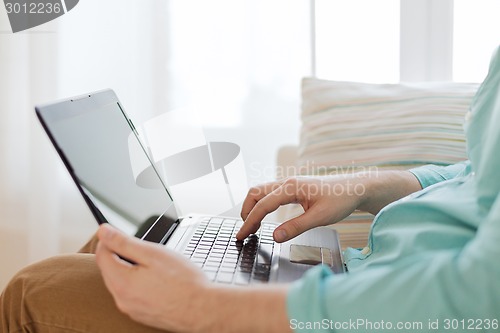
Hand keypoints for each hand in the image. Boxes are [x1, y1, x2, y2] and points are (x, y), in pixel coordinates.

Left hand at [95, 224, 208, 332]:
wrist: (202, 310)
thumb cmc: (183, 282)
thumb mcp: (153, 254)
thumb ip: (124, 242)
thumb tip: (103, 232)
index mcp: (121, 282)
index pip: (101, 256)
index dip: (108, 240)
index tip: (117, 232)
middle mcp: (121, 300)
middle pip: (109, 270)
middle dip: (118, 255)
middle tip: (139, 246)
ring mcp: (131, 310)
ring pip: (120, 283)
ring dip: (128, 269)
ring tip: (152, 263)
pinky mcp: (142, 315)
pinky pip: (131, 295)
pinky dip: (137, 284)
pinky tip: (156, 279)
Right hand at [236, 175, 366, 242]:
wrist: (356, 188)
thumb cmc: (341, 200)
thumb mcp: (320, 218)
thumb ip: (296, 227)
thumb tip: (275, 236)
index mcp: (291, 187)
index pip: (263, 205)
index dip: (249, 222)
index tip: (241, 235)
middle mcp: (287, 182)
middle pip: (255, 193)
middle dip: (246, 212)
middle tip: (244, 232)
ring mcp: (289, 184)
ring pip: (261, 192)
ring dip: (253, 207)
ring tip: (251, 226)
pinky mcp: (293, 188)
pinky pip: (270, 194)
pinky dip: (262, 205)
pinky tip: (264, 216)